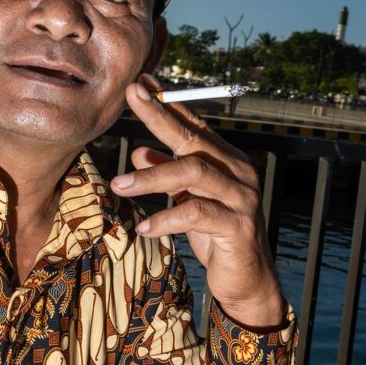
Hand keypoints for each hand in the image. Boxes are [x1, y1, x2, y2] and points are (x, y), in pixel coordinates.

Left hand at [110, 75, 283, 328]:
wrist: (247, 281)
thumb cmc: (216, 237)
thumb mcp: (186, 201)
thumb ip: (168, 174)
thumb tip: (139, 150)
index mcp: (226, 161)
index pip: (194, 125)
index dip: (167, 104)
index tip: (140, 83)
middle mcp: (238, 172)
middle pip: (193, 139)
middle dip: (159, 116)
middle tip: (131, 97)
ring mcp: (241, 197)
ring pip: (193, 172)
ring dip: (151, 177)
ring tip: (119, 185)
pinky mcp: (238, 225)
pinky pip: (196, 213)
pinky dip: (166, 218)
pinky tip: (144, 228)